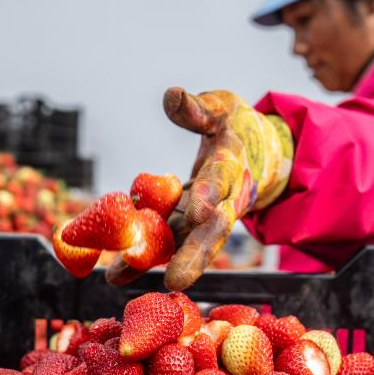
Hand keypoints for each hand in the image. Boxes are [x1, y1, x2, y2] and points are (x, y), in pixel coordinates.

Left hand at [108, 87, 291, 290]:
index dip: (210, 194)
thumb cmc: (235, 127)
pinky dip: (142, 260)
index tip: (197, 210)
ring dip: (158, 265)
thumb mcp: (222, 107)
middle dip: (194, 255)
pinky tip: (114, 275)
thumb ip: (198, 108)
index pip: (222, 179)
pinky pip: (168, 245)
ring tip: (124, 277)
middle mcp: (224, 200)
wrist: (259, 155)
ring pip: (187, 245)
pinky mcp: (189, 228)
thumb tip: (171, 95)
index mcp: (232, 164)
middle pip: (212, 231)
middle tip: (175, 279)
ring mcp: (206, 219)